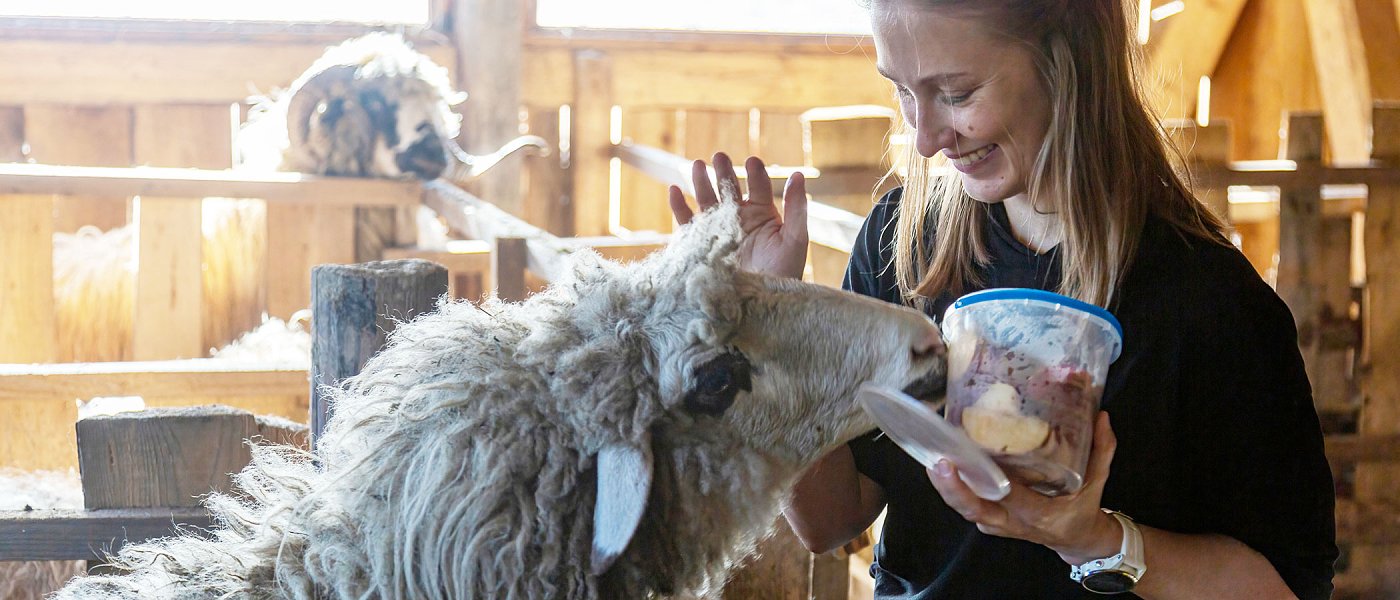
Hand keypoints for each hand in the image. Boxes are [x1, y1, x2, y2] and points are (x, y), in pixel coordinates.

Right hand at [667, 152, 808, 278]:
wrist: (760, 306)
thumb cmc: (784, 274)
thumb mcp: (795, 239)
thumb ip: (796, 208)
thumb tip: (798, 175)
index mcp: (762, 214)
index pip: (758, 187)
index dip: (754, 174)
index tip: (751, 161)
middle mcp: (738, 220)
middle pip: (729, 189)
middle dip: (724, 173)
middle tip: (719, 156)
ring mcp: (718, 232)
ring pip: (706, 202)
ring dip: (701, 183)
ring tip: (698, 165)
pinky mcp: (701, 247)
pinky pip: (687, 224)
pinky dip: (679, 207)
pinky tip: (674, 190)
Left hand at [927, 411, 1122, 564]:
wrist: (1075, 540)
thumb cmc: (1084, 509)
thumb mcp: (1097, 481)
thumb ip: (1101, 449)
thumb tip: (1101, 415)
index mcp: (1039, 512)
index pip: (1011, 497)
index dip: (991, 481)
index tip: (975, 461)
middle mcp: (1013, 521)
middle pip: (976, 509)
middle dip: (954, 489)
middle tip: (940, 462)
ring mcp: (998, 524)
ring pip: (966, 509)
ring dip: (946, 487)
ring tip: (933, 457)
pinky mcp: (989, 521)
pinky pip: (967, 506)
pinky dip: (952, 489)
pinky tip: (941, 464)